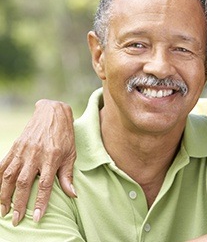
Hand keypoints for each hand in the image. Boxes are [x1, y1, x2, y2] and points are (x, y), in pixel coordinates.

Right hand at [0, 99, 76, 225]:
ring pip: (9, 176)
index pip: (45, 184)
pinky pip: (3, 165)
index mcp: (52, 157)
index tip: (37, 217)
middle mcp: (35, 154)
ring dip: (4, 195)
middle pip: (23, 183)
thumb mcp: (71, 154)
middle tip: (16, 219)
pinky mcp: (15, 146)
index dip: (40, 202)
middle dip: (18, 203)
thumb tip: (72, 194)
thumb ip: (68, 175)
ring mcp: (23, 150)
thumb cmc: (65, 135)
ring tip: (3, 210)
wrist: (53, 113)